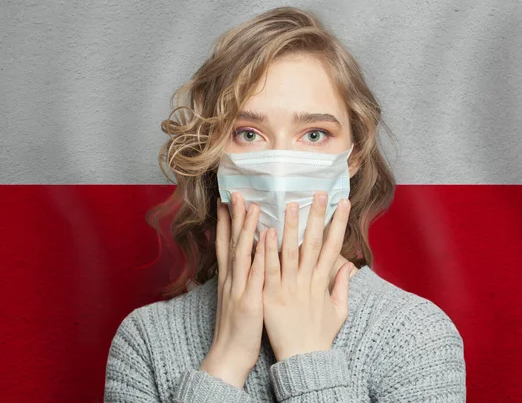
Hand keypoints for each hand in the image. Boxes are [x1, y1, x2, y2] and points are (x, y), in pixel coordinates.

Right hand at [200, 192, 265, 388]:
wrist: (229, 357)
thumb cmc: (238, 330)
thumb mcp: (236, 301)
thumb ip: (241, 281)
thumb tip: (248, 265)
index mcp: (230, 279)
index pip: (227, 244)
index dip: (227, 222)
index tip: (228, 201)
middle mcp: (231, 280)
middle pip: (231, 242)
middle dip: (234, 216)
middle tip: (237, 193)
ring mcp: (239, 289)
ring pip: (242, 252)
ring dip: (246, 228)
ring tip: (253, 205)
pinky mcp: (250, 301)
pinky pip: (256, 274)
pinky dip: (259, 254)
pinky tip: (265, 238)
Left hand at [259, 192, 353, 361]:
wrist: (303, 359)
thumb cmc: (320, 336)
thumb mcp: (339, 311)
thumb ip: (343, 286)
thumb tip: (350, 265)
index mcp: (323, 282)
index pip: (333, 246)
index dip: (339, 224)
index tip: (342, 203)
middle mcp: (308, 281)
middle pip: (314, 242)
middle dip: (318, 216)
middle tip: (320, 193)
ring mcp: (289, 288)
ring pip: (290, 251)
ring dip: (290, 226)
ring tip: (290, 203)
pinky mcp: (271, 296)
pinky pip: (269, 269)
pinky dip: (268, 250)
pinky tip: (266, 232)